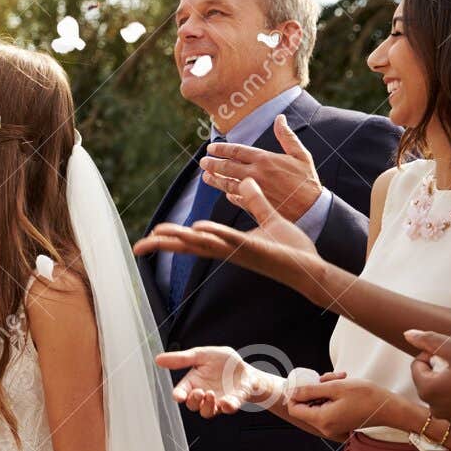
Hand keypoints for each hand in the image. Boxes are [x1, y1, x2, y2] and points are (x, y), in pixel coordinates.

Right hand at [133, 177, 322, 287]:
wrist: (312, 267)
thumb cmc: (292, 250)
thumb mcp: (270, 219)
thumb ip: (255, 201)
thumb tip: (244, 183)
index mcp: (229, 243)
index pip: (195, 240)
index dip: (173, 238)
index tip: (151, 236)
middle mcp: (229, 249)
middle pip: (190, 246)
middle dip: (165, 245)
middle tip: (139, 246)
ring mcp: (240, 251)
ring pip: (204, 243)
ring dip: (181, 239)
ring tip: (158, 236)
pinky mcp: (254, 250)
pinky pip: (230, 240)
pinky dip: (214, 235)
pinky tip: (198, 229)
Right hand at [153, 345, 284, 417]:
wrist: (245, 367)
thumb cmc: (222, 362)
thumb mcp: (202, 355)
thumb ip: (182, 359)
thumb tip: (158, 359)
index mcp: (193, 382)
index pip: (181, 392)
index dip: (178, 395)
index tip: (178, 396)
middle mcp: (203, 394)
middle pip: (192, 405)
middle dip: (193, 401)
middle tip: (199, 391)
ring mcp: (218, 401)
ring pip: (207, 412)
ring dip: (207, 406)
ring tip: (211, 394)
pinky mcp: (233, 402)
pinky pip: (228, 409)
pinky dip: (227, 407)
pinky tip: (227, 402)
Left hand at [200, 114, 322, 222]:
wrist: (312, 208)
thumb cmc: (307, 180)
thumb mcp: (301, 155)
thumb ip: (287, 137)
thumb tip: (280, 118)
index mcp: (265, 160)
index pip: (236, 151)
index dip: (221, 149)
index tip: (211, 148)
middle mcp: (256, 174)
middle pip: (227, 167)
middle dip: (212, 164)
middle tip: (203, 162)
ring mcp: (253, 190)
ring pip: (227, 184)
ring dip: (215, 180)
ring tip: (205, 177)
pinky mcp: (255, 205)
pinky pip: (237, 199)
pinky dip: (230, 196)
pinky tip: (226, 194)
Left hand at [284, 376, 416, 441]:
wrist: (389, 408)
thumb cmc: (366, 396)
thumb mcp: (336, 388)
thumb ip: (310, 390)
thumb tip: (291, 392)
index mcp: (322, 419)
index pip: (294, 408)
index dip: (295, 394)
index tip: (305, 381)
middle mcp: (325, 427)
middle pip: (306, 406)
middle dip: (314, 388)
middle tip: (328, 376)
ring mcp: (332, 427)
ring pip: (317, 404)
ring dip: (324, 389)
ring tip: (339, 378)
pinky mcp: (339, 423)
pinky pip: (327, 408)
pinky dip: (332, 396)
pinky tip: (343, 385)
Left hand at [405, 329, 450, 423]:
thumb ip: (430, 341)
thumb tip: (407, 333)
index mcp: (429, 391)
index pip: (416, 366)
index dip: (432, 354)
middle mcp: (436, 409)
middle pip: (426, 380)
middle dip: (438, 368)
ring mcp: (450, 417)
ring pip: (438, 390)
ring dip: (447, 379)